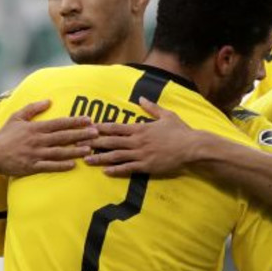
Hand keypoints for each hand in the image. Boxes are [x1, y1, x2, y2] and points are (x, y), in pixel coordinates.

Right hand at [0, 100, 97, 175]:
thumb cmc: (4, 135)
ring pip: (59, 152)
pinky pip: (49, 166)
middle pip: (63, 137)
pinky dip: (61, 166)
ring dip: (75, 151)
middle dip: (81, 134)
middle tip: (96, 133)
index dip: (75, 121)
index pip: (59, 123)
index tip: (88, 120)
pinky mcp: (31, 167)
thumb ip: (33, 108)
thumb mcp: (17, 117)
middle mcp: (37, 140)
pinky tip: (73, 165)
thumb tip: (48, 100)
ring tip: (89, 149)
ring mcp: (35, 154)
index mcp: (35, 128)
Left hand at [84, 97, 199, 175]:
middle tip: (79, 143)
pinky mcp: (147, 166)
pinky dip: (116, 170)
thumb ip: (152, 108)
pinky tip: (105, 171)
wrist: (192, 147)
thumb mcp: (167, 115)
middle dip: (94, 142)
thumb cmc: (181, 131)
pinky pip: (128, 168)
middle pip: (111, 141)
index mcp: (141, 128)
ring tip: (87, 160)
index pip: (116, 127)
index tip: (88, 128)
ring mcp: (141, 154)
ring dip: (100, 158)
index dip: (101, 128)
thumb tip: (141, 99)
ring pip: (116, 156)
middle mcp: (137, 141)